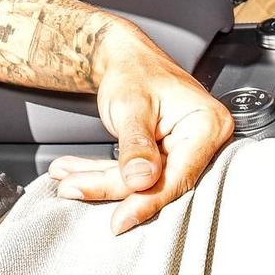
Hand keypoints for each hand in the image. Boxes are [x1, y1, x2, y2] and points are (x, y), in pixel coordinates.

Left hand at [49, 25, 233, 234]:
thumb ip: (137, 145)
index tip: (120, 220)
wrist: (122, 54)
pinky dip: (102, 173)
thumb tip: (141, 181)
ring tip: (68, 180)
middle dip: (110, 186)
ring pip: (140, 180)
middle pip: (157, 181)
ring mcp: (181, 149)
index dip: (147, 200)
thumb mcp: (132, 105)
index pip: (179, 174)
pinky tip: (76, 174)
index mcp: (207, 124)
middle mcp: (200, 139)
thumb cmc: (134, 68)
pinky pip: (132, 172)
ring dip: (100, 180)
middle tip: (74, 188)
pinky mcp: (162, 155)